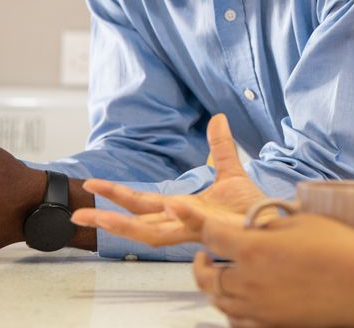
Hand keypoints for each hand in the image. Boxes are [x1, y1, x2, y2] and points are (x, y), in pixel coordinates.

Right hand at [71, 113, 265, 245]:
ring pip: (155, 234)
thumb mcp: (232, 172)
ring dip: (128, 225)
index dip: (117, 195)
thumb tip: (218, 120)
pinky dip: (183, 213)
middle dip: (108, 219)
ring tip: (103, 216)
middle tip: (79, 212)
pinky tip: (170, 203)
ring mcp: (197, 230)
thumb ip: (220, 148)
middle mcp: (183, 225)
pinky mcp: (216, 230)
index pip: (142, 205)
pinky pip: (197, 224)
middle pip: (138, 225)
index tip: (92, 184)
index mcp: (182, 212)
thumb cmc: (253, 208)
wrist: (275, 222)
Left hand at [183, 209, 353, 327]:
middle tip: (203, 255)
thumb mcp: (300, 220)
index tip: (188, 214)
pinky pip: (238, 321)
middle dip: (201, 263)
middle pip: (208, 275)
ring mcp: (258, 307)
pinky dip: (232, 310)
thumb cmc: (338, 248)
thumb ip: (269, 222)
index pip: (211, 233)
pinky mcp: (271, 324)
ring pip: (220, 301)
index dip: (197, 221)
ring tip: (218, 277)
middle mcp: (248, 281)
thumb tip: (255, 225)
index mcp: (253, 249)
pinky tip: (238, 303)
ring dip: (214, 287)